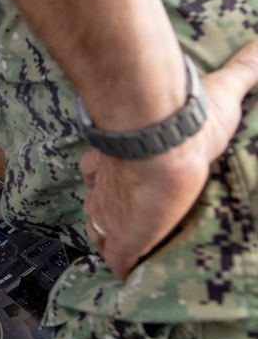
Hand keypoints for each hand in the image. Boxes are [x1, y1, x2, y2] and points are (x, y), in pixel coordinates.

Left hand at [81, 38, 257, 278]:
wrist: (165, 138)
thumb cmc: (183, 119)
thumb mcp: (219, 89)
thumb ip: (241, 67)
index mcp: (116, 152)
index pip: (98, 166)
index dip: (104, 172)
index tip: (115, 177)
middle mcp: (107, 181)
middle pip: (96, 198)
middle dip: (108, 205)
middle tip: (127, 214)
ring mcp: (112, 213)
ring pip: (101, 229)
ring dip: (112, 236)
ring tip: (130, 246)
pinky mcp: (124, 238)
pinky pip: (117, 260)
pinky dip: (123, 265)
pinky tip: (130, 271)